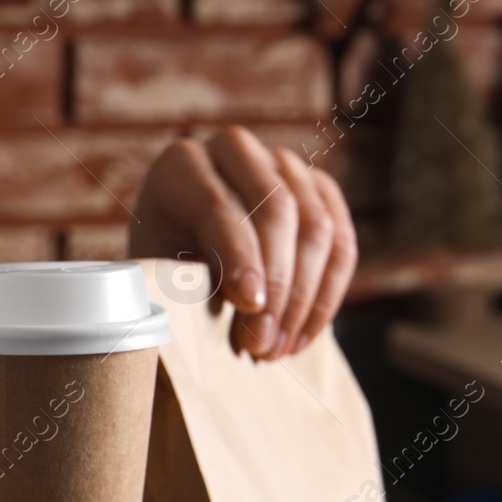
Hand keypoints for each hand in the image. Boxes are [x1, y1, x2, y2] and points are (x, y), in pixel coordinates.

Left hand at [130, 126, 357, 360]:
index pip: (218, 204)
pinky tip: (301, 338)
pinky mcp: (320, 191)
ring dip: (303, 299)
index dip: (238, 257)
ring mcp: (284, 166)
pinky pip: (342, 244)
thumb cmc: (165, 271)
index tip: (249, 304)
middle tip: (261, 343)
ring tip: (276, 350)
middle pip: (277, 210)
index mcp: (182, 165)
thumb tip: (248, 305)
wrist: (187, 262)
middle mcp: (237, 151)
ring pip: (317, 227)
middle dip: (276, 285)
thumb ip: (190, 282)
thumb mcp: (160, 275)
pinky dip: (327, 297)